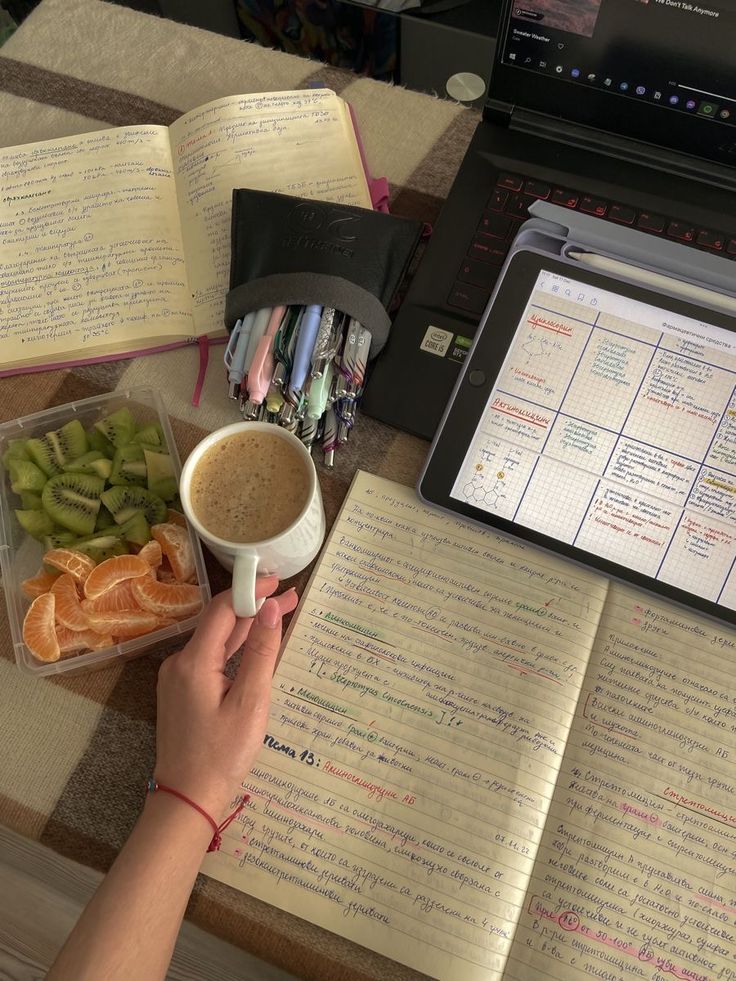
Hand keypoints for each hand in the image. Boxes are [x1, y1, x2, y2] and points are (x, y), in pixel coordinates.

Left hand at [154, 579, 297, 819]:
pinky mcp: (182, 691)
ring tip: (281, 612)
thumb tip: (271, 609)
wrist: (185, 799)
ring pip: (216, 640)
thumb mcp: (251, 703)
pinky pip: (210, 657)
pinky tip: (256, 643)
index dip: (249, 589)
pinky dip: (235, 647)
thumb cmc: (222, 755)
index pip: (222, 608)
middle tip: (291, 596)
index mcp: (194, 662)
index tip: (278, 580)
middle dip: (254, 606)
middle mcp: (180, 662)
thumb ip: (262, 653)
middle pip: (219, 622)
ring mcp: (178, 677)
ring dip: (247, 626)